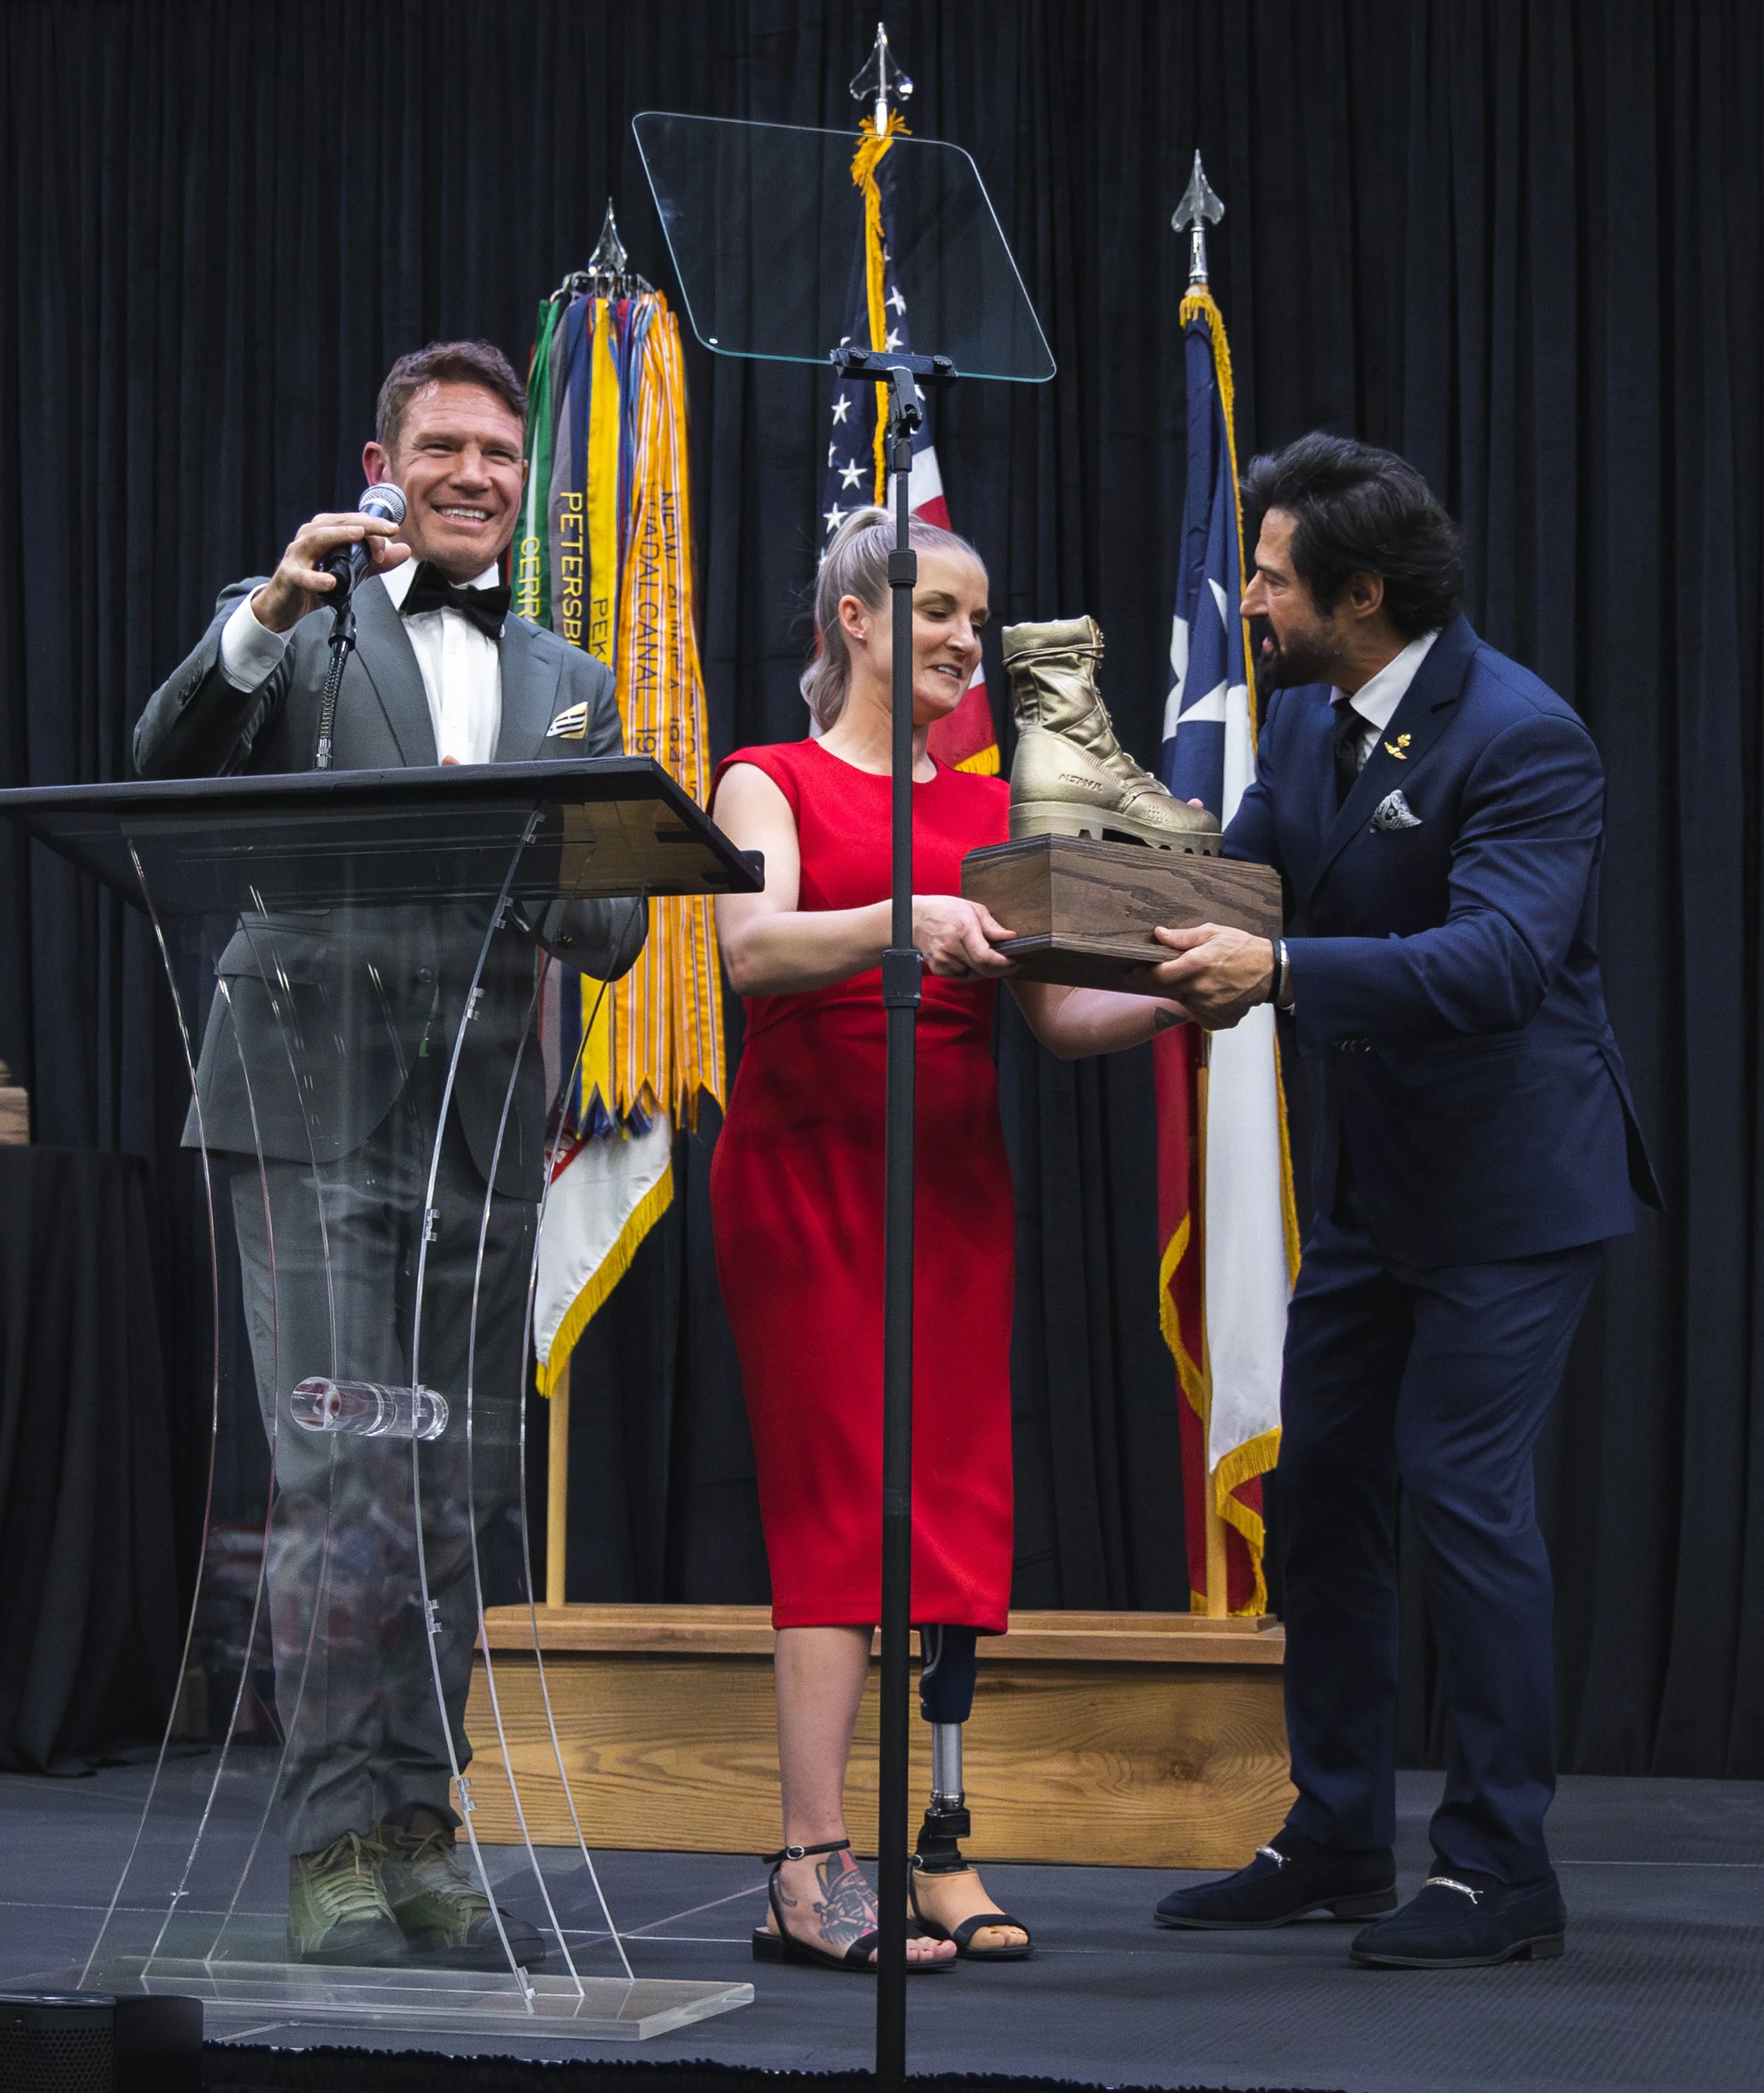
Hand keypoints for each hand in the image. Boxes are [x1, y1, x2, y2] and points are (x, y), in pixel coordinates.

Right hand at [250, 510, 408, 632]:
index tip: (394, 535)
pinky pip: (302, 575)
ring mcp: (297, 554)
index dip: (375, 527)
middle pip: (337, 523)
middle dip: (366, 525)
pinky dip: (316, 578)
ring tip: (359, 536)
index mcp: (325, 532)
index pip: (352, 521)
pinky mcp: (289, 575)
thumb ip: (376, 562)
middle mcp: (310, 536)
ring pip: (316, 538)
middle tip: (389, 529)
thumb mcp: (352, 573)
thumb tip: (405, 550)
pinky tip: (331, 581)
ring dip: (338, 536)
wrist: (287, 605)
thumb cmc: (316, 584)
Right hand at [912, 894, 1016, 978]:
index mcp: (963, 930)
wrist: (915, 919)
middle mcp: (952, 948)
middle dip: (999, 969)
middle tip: (1010, 964)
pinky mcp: (939, 969)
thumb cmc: (943, 911)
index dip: (1003, 963)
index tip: (1015, 962)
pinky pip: (962, 976)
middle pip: (982, 969)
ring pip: (974, 975)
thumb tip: (1010, 936)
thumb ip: (992, 926)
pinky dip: (971, 971)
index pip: (986, 957)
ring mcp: (944, 961)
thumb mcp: (972, 909)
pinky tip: (971, 960)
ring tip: (987, 958)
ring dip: (985, 970)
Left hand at [1147, 923, 1274, 1028]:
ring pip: (1183, 1002)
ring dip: (1185, 992)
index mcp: (1197, 966)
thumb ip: (1183, 937)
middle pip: (1167, 990)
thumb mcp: (1213, 932)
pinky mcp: (1218, 1020)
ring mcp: (1209, 1008)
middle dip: (1164, 981)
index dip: (1142, 974)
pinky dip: (1200, 1005)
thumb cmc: (1243, 948)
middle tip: (1173, 971)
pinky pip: (1199, 1015)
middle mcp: (1200, 990)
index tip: (1134, 971)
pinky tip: (1212, 993)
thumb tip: (1159, 934)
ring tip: (1202, 979)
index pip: (1158, 976)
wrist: (1272, 971)